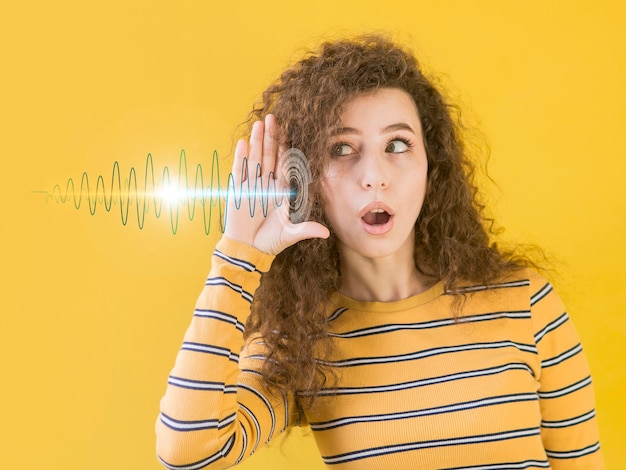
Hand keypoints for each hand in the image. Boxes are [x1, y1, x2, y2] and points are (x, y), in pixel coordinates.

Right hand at [223, 114, 329, 254]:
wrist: (248, 249)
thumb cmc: (270, 242)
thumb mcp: (290, 234)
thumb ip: (306, 229)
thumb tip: (326, 233)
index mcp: (281, 190)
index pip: (285, 164)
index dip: (287, 147)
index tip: (290, 131)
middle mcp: (267, 184)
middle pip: (270, 155)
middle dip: (272, 136)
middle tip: (274, 117)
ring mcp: (251, 185)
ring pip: (255, 158)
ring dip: (257, 141)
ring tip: (260, 124)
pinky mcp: (237, 190)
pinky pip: (239, 170)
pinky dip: (241, 157)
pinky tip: (243, 142)